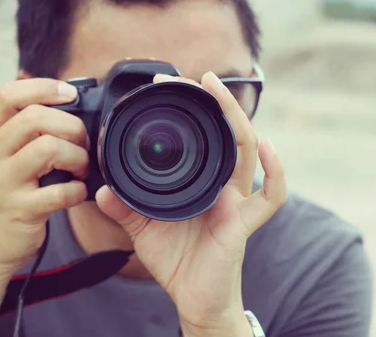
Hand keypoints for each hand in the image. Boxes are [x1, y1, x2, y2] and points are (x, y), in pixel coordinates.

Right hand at [0, 78, 89, 282]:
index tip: (70, 94)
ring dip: (78, 157)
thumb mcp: (4, 159)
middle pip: (35, 118)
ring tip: (82, 169)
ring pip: (48, 149)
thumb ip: (27, 133)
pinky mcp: (19, 211)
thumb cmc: (6, 197)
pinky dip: (77, 190)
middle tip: (83, 144)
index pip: (8, 95)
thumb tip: (73, 105)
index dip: (43, 87)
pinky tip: (76, 194)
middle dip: (72, 126)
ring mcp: (3, 184)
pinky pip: (59, 191)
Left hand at [96, 71, 286, 335]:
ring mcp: (236, 201)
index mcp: (201, 182)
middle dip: (218, 103)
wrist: (194, 298)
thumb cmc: (176, 260)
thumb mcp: (142, 229)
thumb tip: (100, 190)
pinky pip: (271, 196)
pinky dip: (276, 171)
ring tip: (221, 91)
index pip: (204, 138)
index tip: (170, 88)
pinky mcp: (243, 223)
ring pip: (246, 151)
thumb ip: (123, 209)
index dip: (193, 112)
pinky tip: (267, 147)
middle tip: (200, 78)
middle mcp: (223, 185)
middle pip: (229, 133)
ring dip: (237, 118)